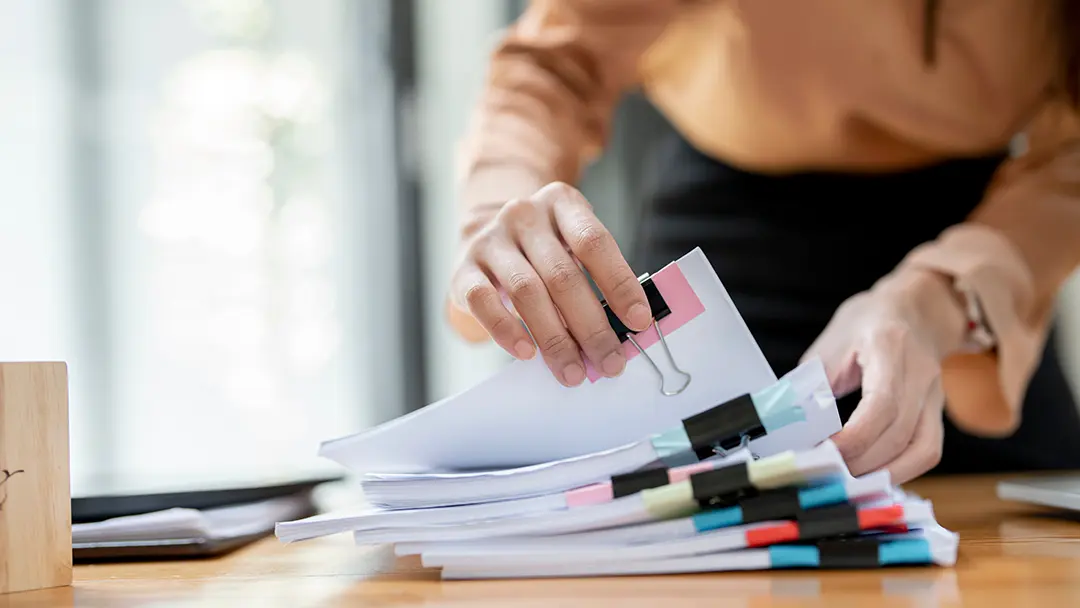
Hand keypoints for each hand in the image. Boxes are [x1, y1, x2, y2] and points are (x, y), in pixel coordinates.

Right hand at [447, 182, 653, 386]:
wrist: (486, 233)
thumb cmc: (543, 248)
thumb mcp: (572, 245)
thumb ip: (596, 278)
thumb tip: (623, 331)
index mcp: (561, 204)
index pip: (595, 242)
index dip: (620, 283)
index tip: (640, 321)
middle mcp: (524, 216)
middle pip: (562, 275)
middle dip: (591, 326)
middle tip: (609, 362)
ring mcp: (490, 240)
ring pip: (526, 292)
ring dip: (554, 338)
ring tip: (573, 371)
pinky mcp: (463, 269)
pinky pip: (482, 301)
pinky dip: (505, 330)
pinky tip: (526, 352)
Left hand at [801, 269, 967, 483]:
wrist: (916, 308)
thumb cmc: (867, 323)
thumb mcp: (832, 343)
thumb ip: (813, 383)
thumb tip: (788, 424)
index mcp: (889, 347)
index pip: (882, 404)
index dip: (854, 437)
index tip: (824, 452)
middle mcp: (921, 373)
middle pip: (900, 434)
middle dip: (861, 462)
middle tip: (826, 472)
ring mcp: (936, 395)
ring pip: (923, 450)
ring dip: (884, 474)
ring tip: (849, 481)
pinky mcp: (938, 412)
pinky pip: (927, 451)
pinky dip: (901, 470)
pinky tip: (873, 474)